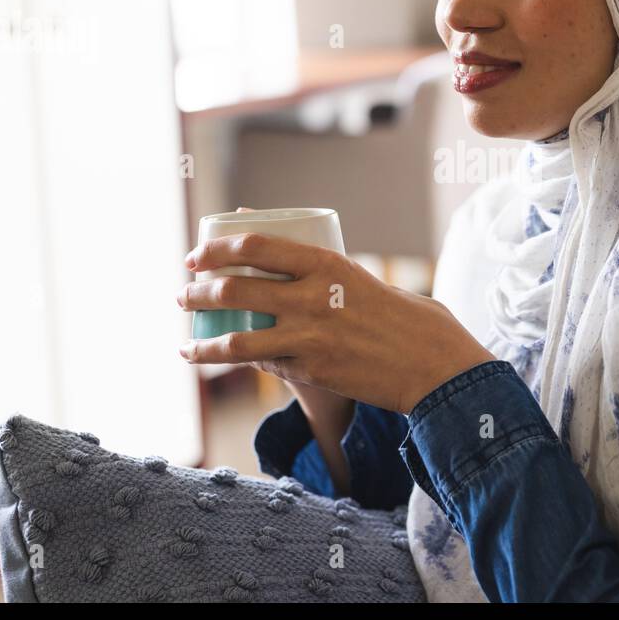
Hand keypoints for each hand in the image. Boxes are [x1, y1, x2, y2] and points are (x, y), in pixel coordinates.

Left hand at [175, 231, 494, 414]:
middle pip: (233, 289)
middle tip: (185, 295)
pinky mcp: (311, 373)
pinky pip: (262, 365)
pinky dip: (236, 362)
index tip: (195, 257)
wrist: (433, 365)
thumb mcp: (361, 279)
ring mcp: (308, 338)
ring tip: (186, 341)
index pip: (253, 246)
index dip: (215, 250)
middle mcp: (311, 297)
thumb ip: (325, 275)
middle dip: (197, 292)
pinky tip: (220, 361)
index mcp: (326, 263)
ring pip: (234, 340)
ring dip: (201, 341)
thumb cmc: (406, 318)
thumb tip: (283, 258)